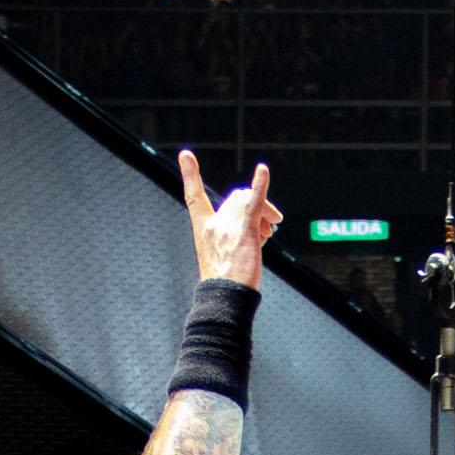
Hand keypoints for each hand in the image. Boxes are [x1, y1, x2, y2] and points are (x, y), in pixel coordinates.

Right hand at [179, 151, 280, 290]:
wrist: (225, 298)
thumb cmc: (226, 284)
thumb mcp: (222, 255)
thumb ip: (234, 236)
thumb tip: (262, 227)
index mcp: (203, 228)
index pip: (194, 197)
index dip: (190, 175)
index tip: (186, 155)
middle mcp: (213, 224)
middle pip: (236, 196)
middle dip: (254, 206)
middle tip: (267, 228)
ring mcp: (228, 226)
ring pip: (248, 200)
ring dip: (264, 212)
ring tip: (269, 233)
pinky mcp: (245, 231)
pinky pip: (254, 202)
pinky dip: (260, 185)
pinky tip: (263, 171)